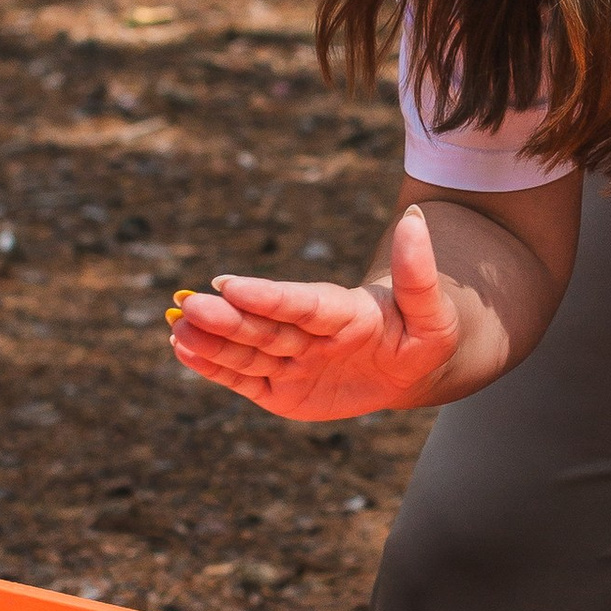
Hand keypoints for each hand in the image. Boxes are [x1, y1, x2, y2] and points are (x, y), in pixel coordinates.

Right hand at [166, 204, 461, 423]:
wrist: (406, 365)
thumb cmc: (423, 335)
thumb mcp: (433, 313)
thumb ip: (418, 273)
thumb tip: (415, 220)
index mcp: (342, 311)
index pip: (301, 303)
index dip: (268, 296)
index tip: (230, 284)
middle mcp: (308, 332)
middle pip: (265, 325)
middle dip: (227, 318)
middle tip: (189, 304)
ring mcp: (291, 359)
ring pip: (247, 351)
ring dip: (211, 341)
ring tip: (176, 328)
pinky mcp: (279, 389)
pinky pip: (243, 379)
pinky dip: (213, 366)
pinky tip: (182, 349)